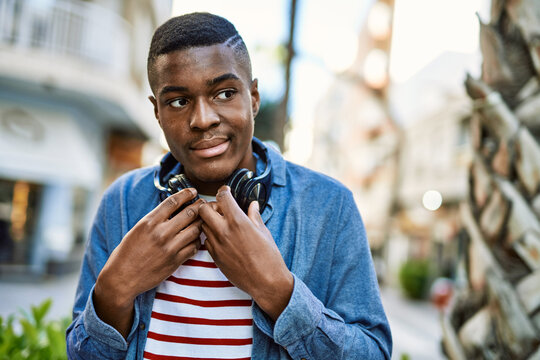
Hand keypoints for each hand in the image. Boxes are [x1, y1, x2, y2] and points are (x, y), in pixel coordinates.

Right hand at [94, 188, 203, 336]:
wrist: (123, 277)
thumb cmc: (128, 252)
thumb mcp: (138, 229)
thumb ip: (155, 219)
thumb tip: (173, 208)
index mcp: (149, 222)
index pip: (173, 201)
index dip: (186, 194)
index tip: (192, 191)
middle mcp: (161, 233)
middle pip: (189, 213)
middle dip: (199, 206)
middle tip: (204, 204)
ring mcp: (170, 247)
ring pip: (195, 229)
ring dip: (201, 223)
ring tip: (202, 221)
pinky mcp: (175, 261)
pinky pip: (194, 247)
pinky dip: (197, 242)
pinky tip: (195, 239)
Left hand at [199, 186, 292, 320]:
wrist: (266, 282)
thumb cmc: (269, 257)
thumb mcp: (263, 232)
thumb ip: (254, 216)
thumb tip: (253, 205)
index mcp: (238, 221)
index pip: (222, 197)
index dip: (223, 191)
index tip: (226, 192)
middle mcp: (224, 231)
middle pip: (203, 209)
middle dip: (210, 205)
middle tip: (219, 208)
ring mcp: (217, 245)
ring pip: (202, 225)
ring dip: (209, 221)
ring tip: (220, 223)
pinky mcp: (215, 257)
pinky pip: (206, 241)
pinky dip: (211, 236)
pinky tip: (221, 238)